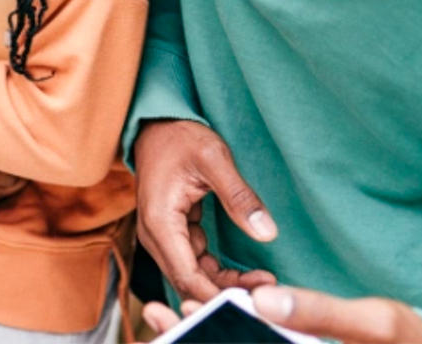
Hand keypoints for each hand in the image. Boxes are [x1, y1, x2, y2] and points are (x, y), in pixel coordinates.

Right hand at [133, 119, 278, 303]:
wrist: (157, 125)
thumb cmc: (181, 138)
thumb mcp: (214, 159)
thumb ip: (239, 197)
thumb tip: (267, 233)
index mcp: (160, 222)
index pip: (187, 276)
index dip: (219, 293)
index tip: (255, 296)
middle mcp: (154, 236)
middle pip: (188, 282)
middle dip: (225, 292)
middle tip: (267, 288)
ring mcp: (160, 237)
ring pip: (192, 276)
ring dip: (224, 284)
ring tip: (262, 280)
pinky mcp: (171, 235)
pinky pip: (193, 263)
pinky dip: (217, 272)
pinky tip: (244, 272)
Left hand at [143, 287, 421, 343]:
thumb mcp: (376, 325)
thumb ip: (321, 314)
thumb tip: (262, 301)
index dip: (204, 340)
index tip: (177, 316)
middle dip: (193, 339)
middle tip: (155, 313)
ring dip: (203, 337)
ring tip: (166, 311)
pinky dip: (229, 334)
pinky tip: (212, 313)